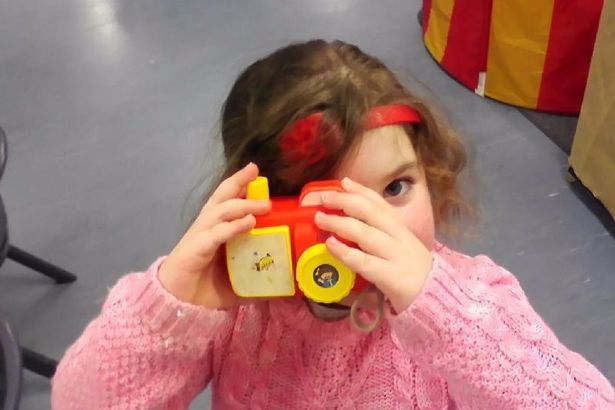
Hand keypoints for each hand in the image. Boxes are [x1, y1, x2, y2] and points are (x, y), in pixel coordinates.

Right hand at [158, 163, 271, 308]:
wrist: (178, 307)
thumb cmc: (206, 290)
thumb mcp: (239, 282)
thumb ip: (258, 279)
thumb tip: (284, 285)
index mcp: (215, 230)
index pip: (227, 201)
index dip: (239, 185)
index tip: (255, 172)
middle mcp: (206, 228)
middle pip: (221, 197)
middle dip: (237, 182)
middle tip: (254, 170)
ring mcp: (199, 237)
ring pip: (219, 212)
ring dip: (242, 205)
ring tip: (264, 205)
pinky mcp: (195, 250)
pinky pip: (215, 234)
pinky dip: (232, 227)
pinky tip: (248, 223)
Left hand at [314, 177, 432, 312]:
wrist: (436, 298)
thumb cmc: (411, 272)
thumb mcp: (399, 246)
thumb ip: (380, 234)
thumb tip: (350, 222)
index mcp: (400, 229)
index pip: (380, 204)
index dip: (362, 191)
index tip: (344, 182)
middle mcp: (399, 238)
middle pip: (371, 213)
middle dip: (346, 201)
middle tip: (324, 197)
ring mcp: (396, 256)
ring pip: (366, 234)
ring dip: (340, 223)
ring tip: (320, 218)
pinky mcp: (391, 277)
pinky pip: (364, 262)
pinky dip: (345, 252)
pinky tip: (330, 245)